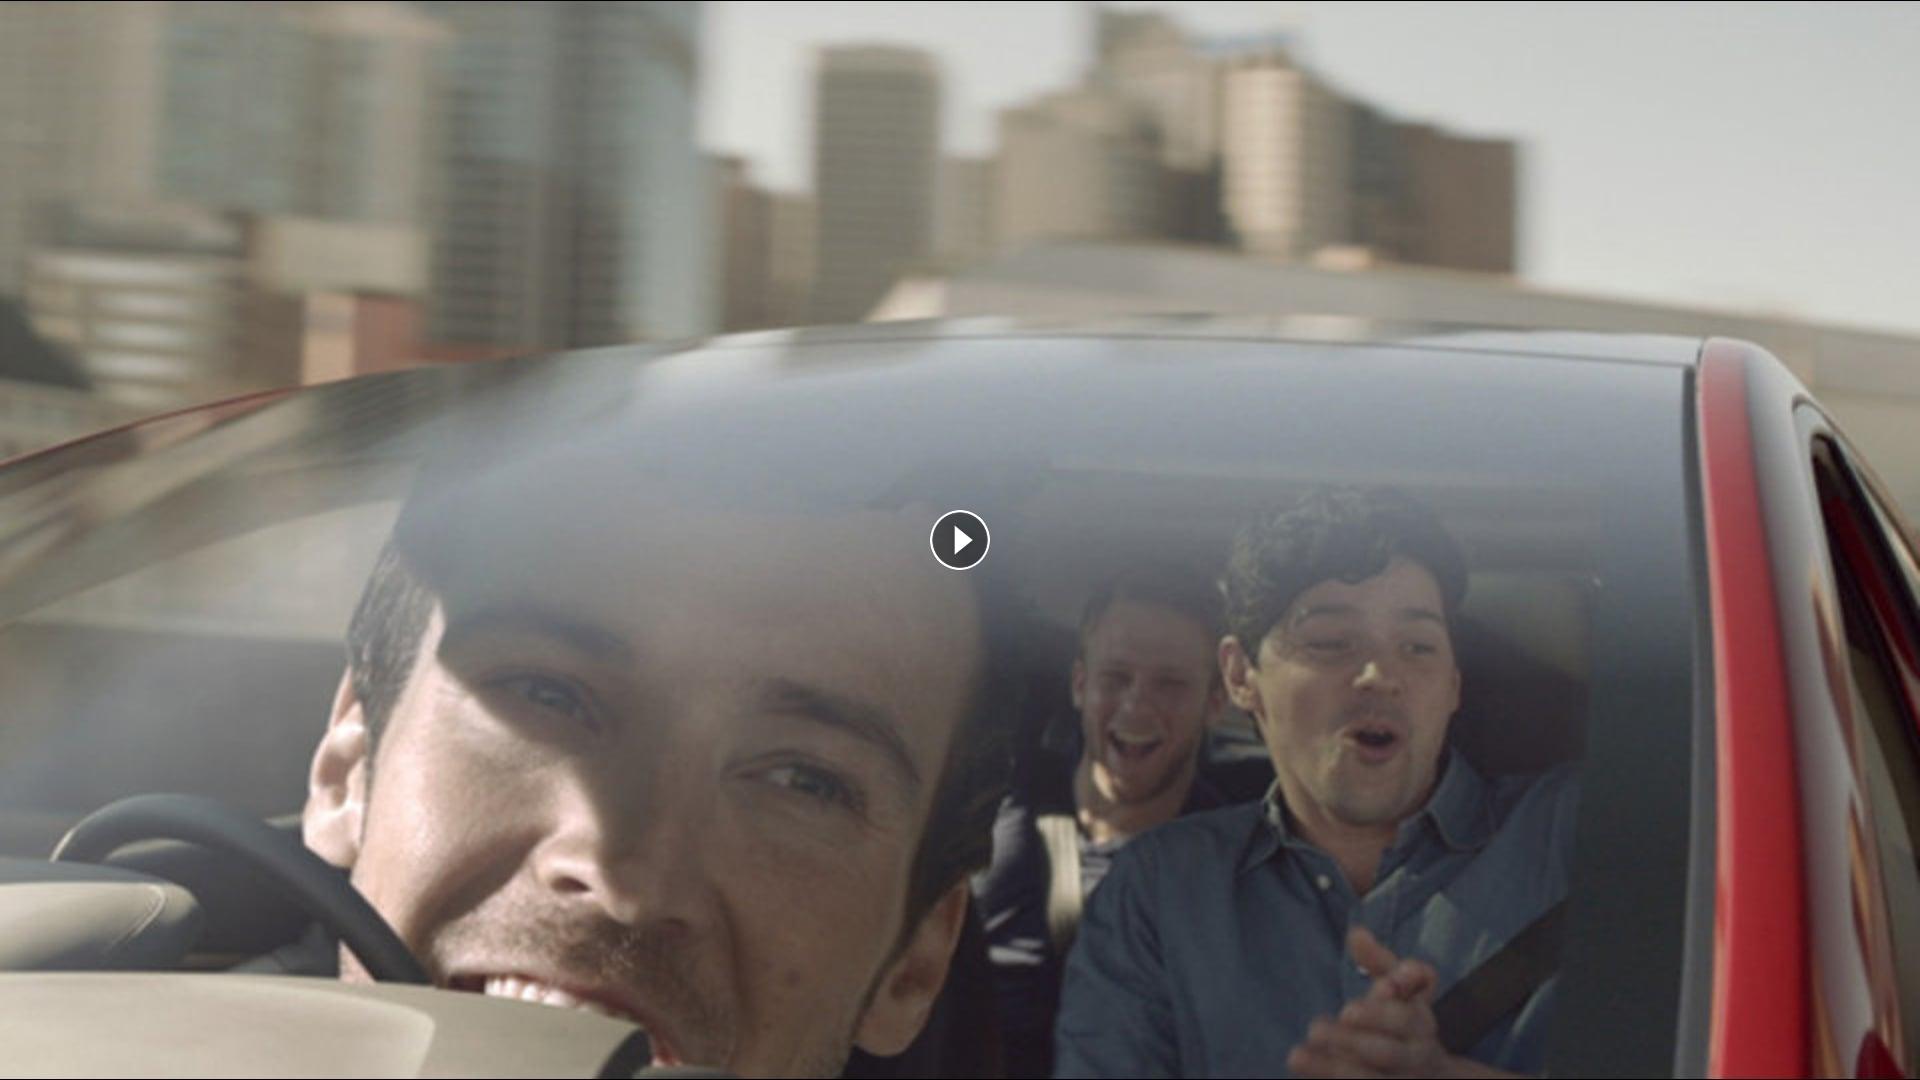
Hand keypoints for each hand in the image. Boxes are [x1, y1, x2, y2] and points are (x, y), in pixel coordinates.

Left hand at [1286, 926, 1450, 1078]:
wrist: (1428, 1076)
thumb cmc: (1404, 1021)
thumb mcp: (1401, 990)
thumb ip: (1379, 962)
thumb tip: (1356, 933)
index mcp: (1421, 1026)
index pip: (1405, 1019)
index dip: (1378, 1014)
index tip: (1346, 1010)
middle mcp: (1414, 1058)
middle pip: (1387, 1053)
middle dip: (1352, 1041)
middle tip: (1315, 1029)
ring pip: (1369, 1079)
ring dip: (1333, 1068)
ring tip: (1296, 1055)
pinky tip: (1304, 1074)